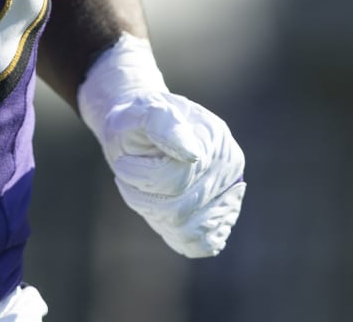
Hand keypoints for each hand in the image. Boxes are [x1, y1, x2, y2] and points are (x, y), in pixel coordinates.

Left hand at [90, 92, 245, 257]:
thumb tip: (193, 155)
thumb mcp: (140, 110)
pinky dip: (178, 237)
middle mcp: (228, 165)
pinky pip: (204, 242)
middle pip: (180, 209)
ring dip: (155, 216)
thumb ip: (163, 124)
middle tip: (127, 179)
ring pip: (188, 229)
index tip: (123, 164)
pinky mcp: (223, 212)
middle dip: (143, 199)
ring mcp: (229, 191)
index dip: (141, 178)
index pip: (176, 180)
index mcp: (212, 137)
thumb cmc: (139, 118)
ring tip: (143, 193)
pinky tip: (162, 218)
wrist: (143, 130)